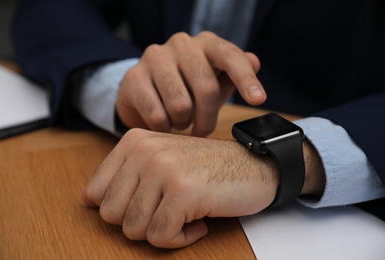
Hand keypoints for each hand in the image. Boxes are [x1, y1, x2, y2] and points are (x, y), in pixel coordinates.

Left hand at [83, 128, 277, 247]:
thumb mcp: (161, 161)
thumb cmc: (207, 169)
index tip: (149, 204)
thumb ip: (126, 176)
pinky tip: (198, 222)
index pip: (96, 194)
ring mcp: (163, 169)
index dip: (122, 209)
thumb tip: (89, 201)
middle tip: (168, 211)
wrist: (254, 166)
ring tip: (185, 214)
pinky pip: (162, 237)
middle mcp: (144, 151)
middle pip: (112, 215)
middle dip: (141, 222)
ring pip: (134, 230)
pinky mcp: (183, 192)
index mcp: (134, 141)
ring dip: (163, 231)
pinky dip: (180, 239)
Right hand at [116, 31, 265, 136]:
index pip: (231, 56)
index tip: (258, 99)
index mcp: (206, 43)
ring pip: (180, 105)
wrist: (141, 88)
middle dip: (207, 118)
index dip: (246, 79)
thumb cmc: (185, 85)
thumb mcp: (213, 80)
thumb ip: (233, 73)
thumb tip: (255, 61)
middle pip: (206, 88)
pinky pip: (157, 115)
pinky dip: (164, 128)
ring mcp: (155, 57)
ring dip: (183, 123)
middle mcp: (181, 44)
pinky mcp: (133, 77)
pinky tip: (163, 123)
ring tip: (180, 121)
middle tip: (203, 128)